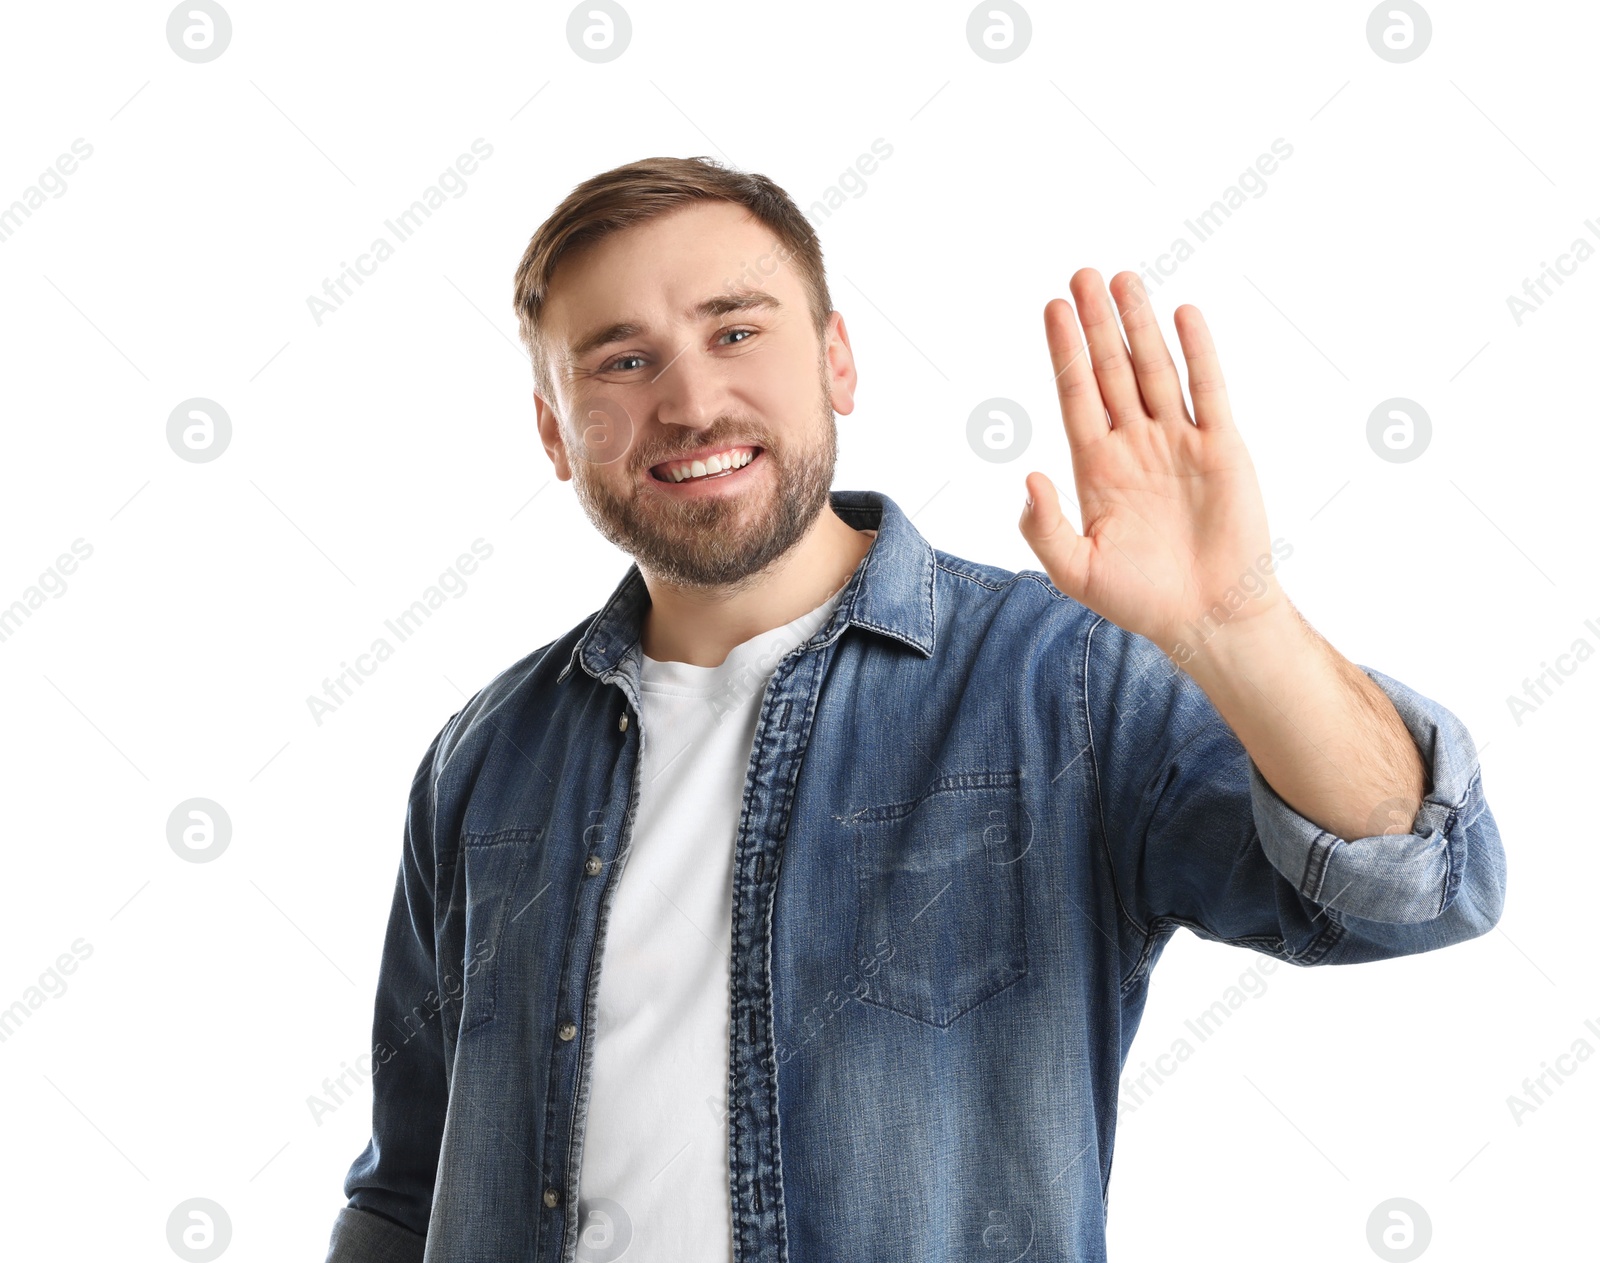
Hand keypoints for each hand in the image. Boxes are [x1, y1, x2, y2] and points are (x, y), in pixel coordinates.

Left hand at [1018, 269, 1286, 658]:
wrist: (1207, 619)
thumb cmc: (1140, 600)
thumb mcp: (1076, 571)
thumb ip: (1045, 527)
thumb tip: (1030, 476)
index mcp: (1096, 467)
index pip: (1075, 396)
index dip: (1064, 352)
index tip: (1052, 308)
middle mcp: (1135, 445)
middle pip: (1111, 371)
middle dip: (1096, 324)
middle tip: (1082, 275)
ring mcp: (1178, 443)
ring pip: (1155, 370)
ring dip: (1139, 326)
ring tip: (1123, 280)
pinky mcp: (1221, 449)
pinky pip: (1208, 391)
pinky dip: (1197, 353)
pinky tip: (1183, 315)